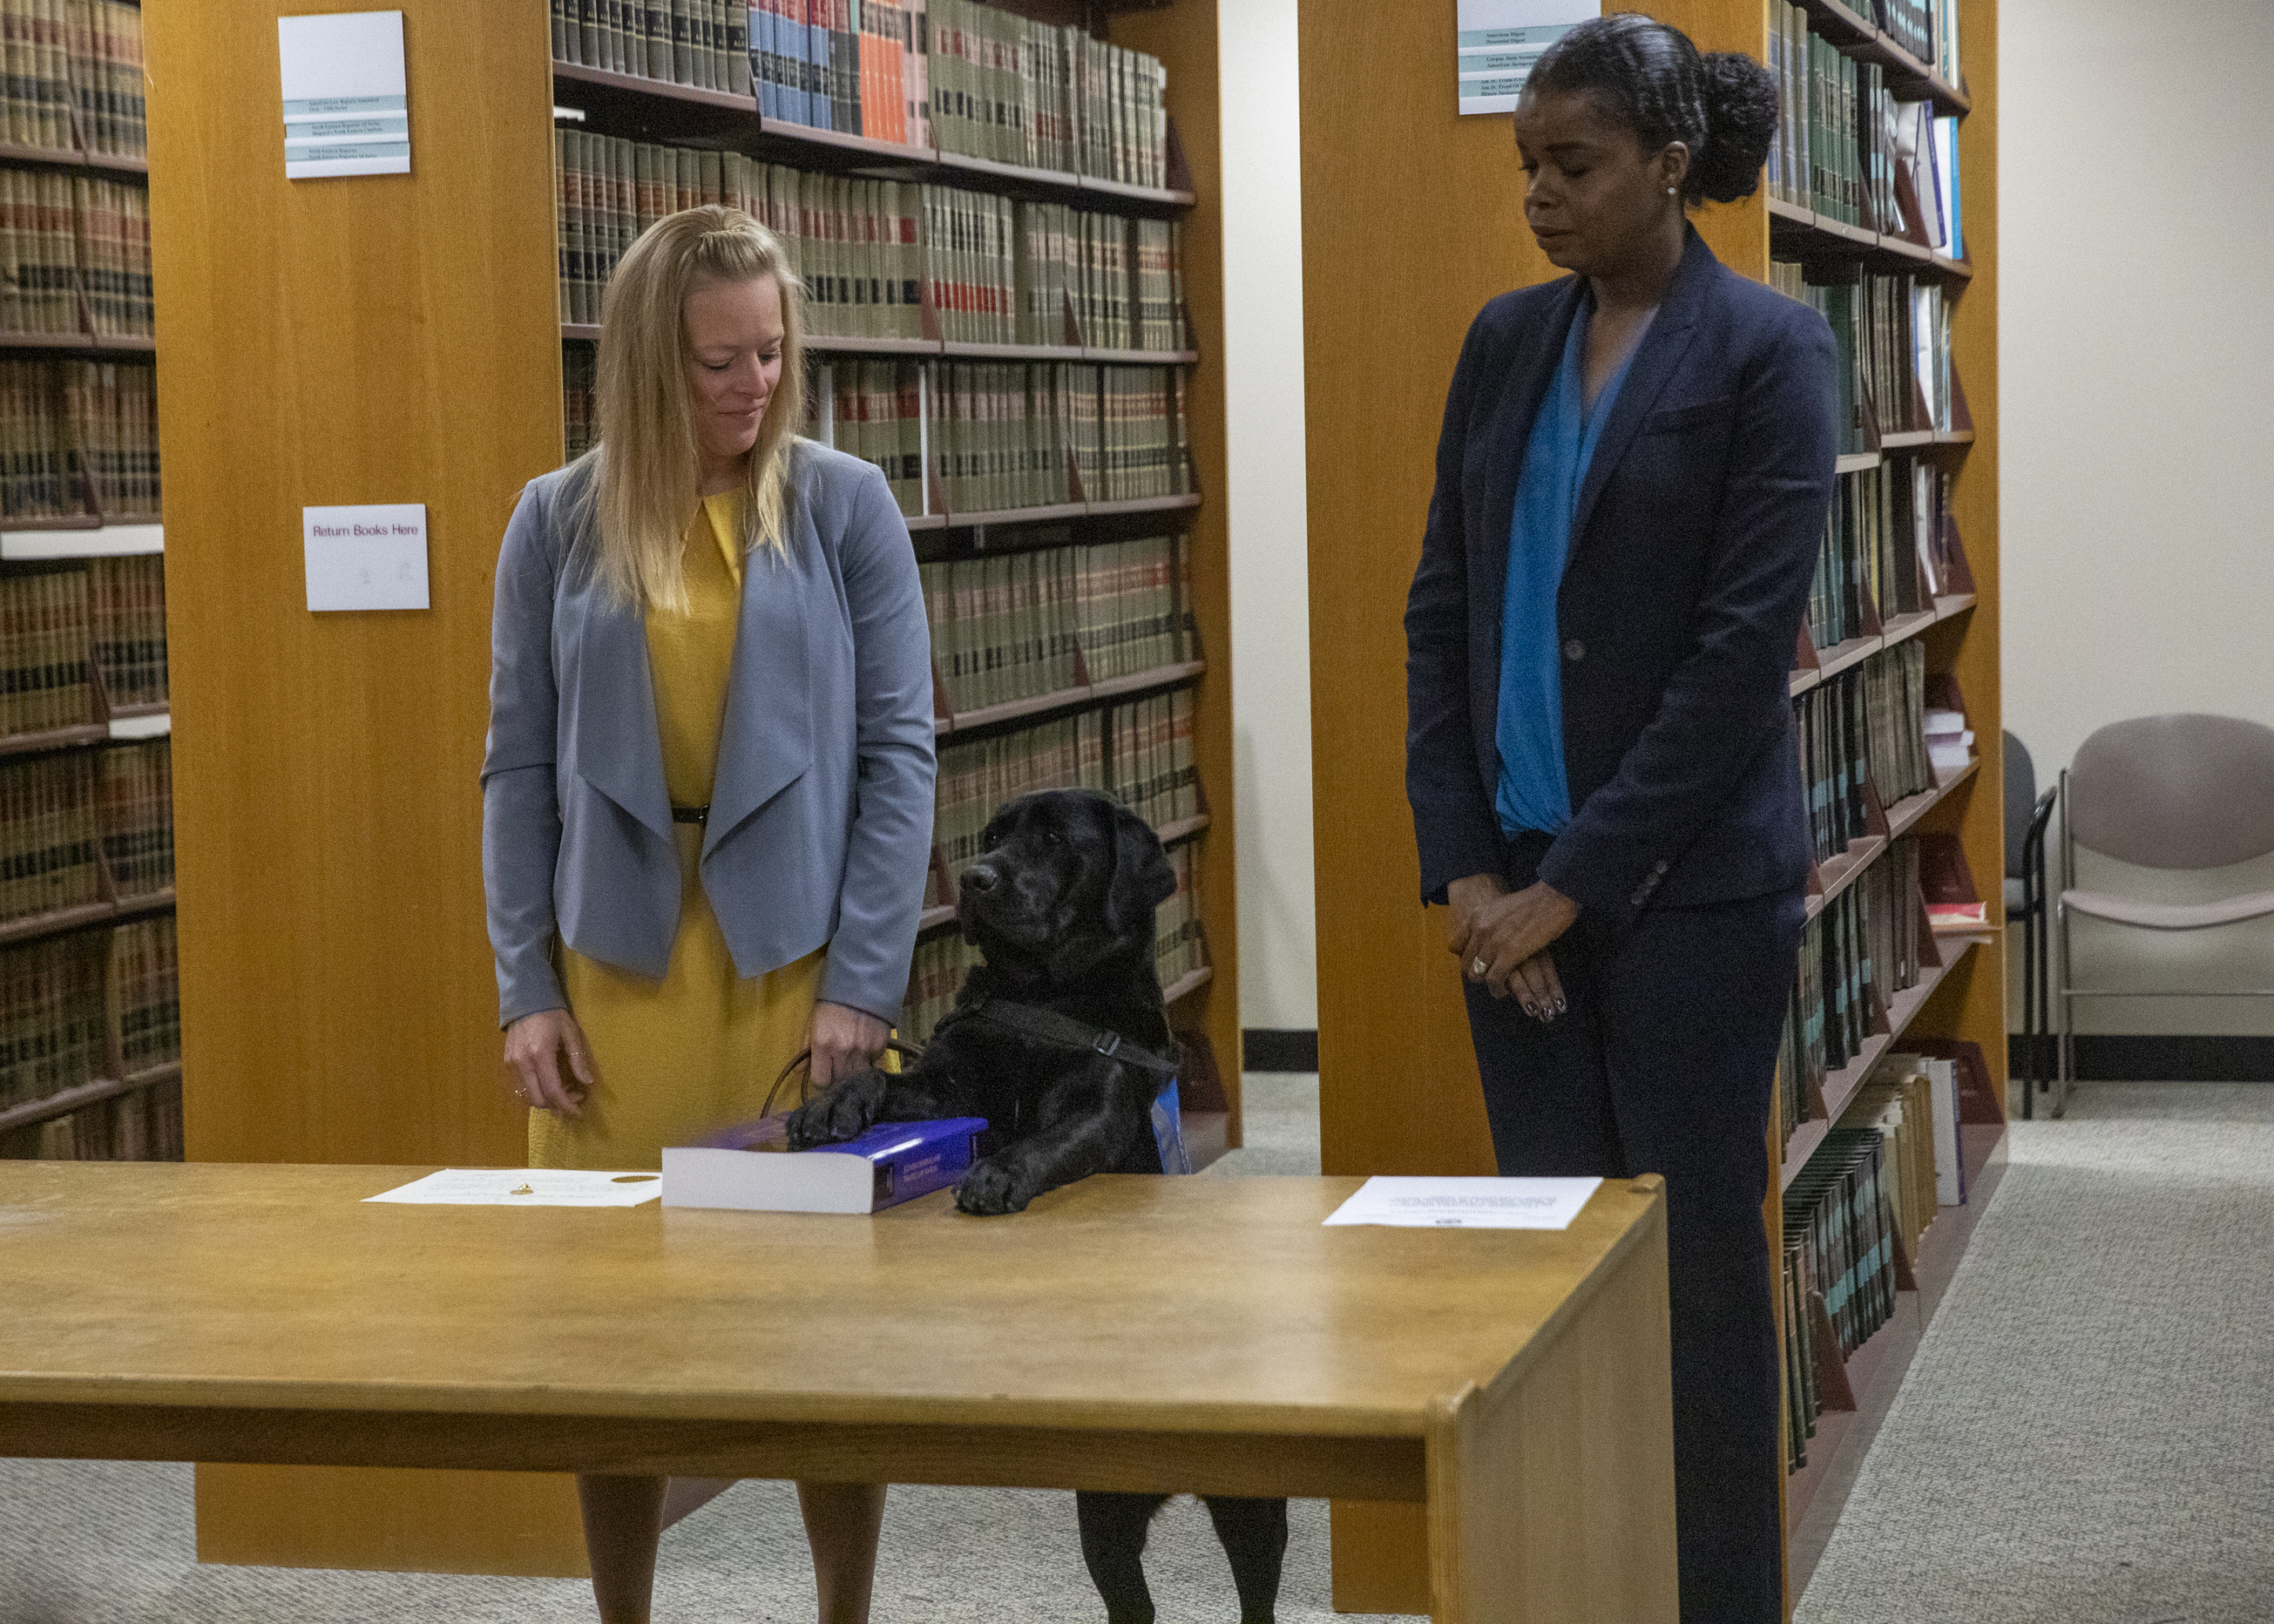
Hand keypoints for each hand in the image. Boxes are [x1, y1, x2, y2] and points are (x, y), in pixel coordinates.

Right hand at [502, 1008, 595, 1115]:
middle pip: (538, 1100)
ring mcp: (512, 1064)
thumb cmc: (552, 1015)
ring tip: (564, 1087)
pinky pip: (521, 1086)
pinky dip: (537, 1090)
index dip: (566, 1105)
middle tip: (574, 1095)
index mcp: (540, 1055)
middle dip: (557, 1105)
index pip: (553, 1091)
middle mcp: (522, 1063)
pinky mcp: (507, 1062)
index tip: (578, 1112)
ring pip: (528, 1096)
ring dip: (547, 1099)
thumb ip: (578, 1059)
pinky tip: (550, 1080)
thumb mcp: (571, 1034)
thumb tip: (588, 1082)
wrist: (526, 1000)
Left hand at [807, 1000, 889, 1090]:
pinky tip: (866, 1054)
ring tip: (852, 1064)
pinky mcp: (880, 1046)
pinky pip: (875, 1067)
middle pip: (840, 1082)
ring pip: (858, 1078)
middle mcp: (843, 1051)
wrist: (861, 984)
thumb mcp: (812, 1022)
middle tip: (838, 1069)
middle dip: (837, 1078)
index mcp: (823, 1045)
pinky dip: (870, 1064)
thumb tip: (800, 1071)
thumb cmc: (832, 1003)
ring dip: (854, 1074)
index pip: (821, 1081)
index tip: (824, 1074)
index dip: (822, 1079)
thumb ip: (805, 1048)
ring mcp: (864, 1050)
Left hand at [1445, 874, 1577, 1013]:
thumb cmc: (1533, 902)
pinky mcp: (1508, 955)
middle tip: (1488, 977)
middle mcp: (1479, 929)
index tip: (1473, 963)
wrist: (1551, 898)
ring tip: (1497, 987)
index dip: (1463, 957)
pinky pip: (1494, 980)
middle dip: (1475, 973)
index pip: (1455, 945)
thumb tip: (1489, 935)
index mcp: (1476, 916)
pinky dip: (1498, 989)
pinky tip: (1504, 991)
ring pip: (1476, 974)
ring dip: (1486, 984)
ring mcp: (1493, 943)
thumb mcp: (1501, 907)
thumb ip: (1490, 921)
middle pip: (1465, 962)